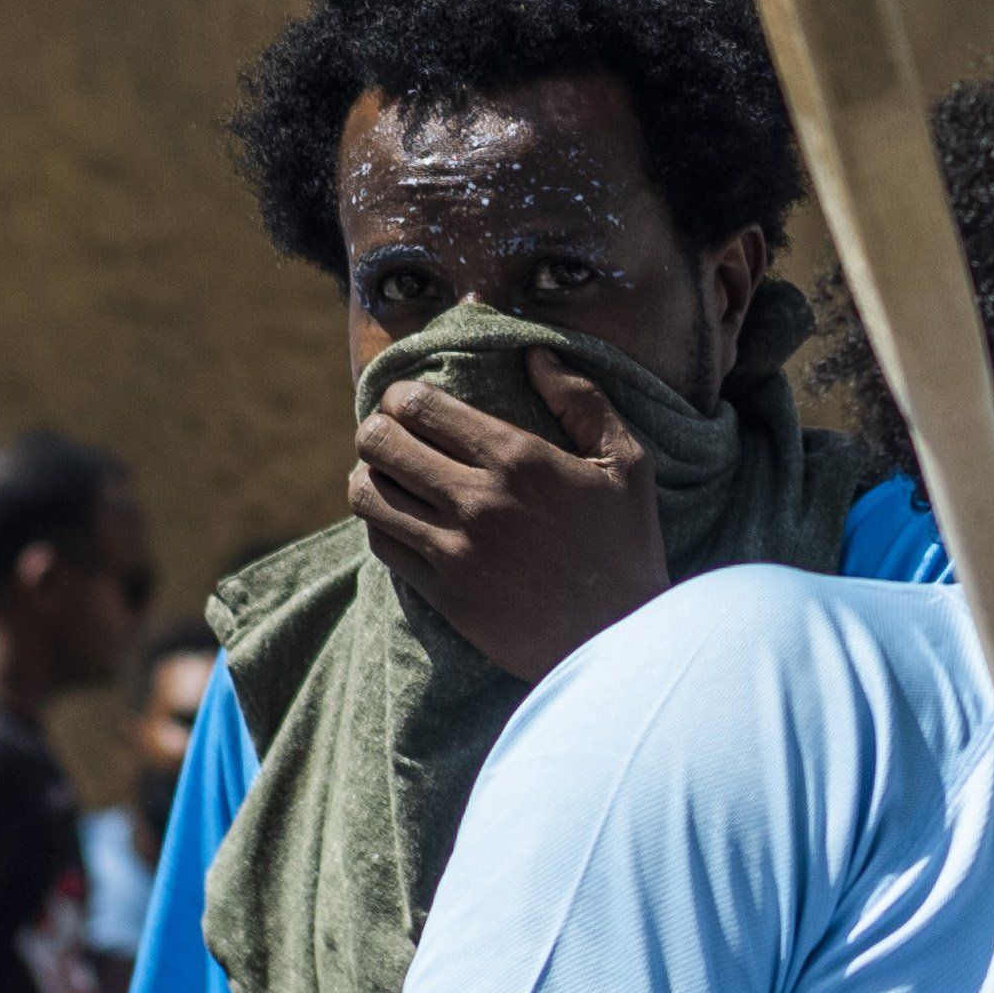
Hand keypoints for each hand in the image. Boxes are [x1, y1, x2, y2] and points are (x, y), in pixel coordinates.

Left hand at [351, 350, 670, 683]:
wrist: (618, 638)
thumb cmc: (625, 545)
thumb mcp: (627, 463)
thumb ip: (583, 401)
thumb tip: (537, 354)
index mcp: (518, 458)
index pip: (422, 406)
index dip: (400, 396)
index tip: (405, 401)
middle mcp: (478, 499)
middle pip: (381, 444)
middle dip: (376, 430)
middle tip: (388, 435)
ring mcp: (455, 549)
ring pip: (367, 495)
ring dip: (367, 478)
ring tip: (382, 475)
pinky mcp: (444, 593)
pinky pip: (383, 544)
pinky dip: (379, 523)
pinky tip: (395, 518)